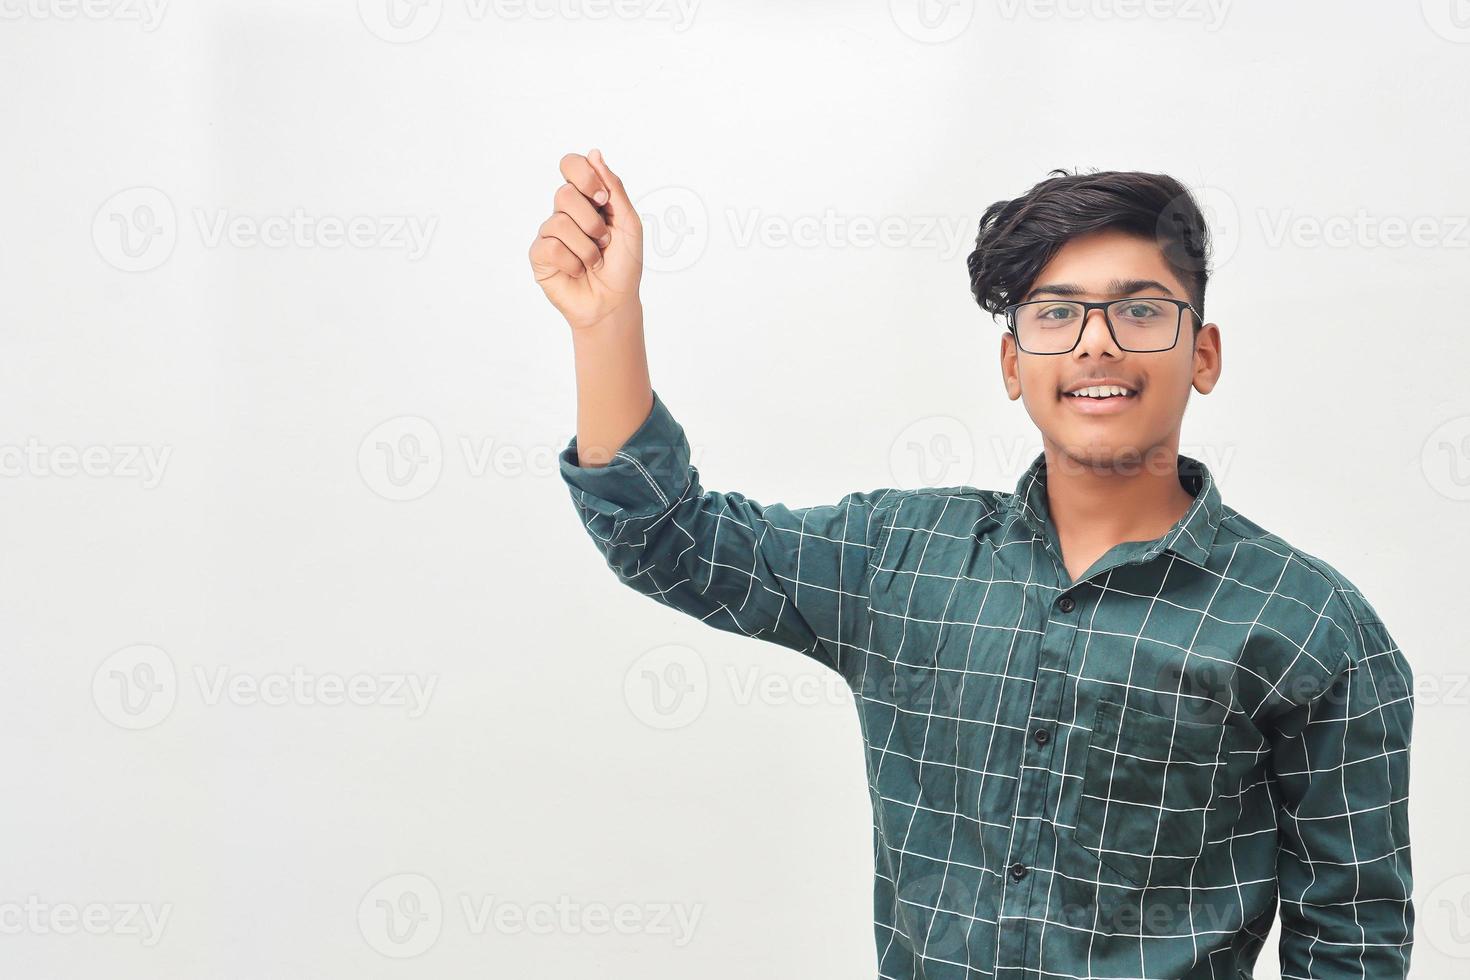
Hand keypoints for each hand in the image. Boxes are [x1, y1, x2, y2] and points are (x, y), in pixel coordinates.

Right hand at [528, 148, 643, 330]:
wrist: (615, 303)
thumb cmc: (624, 265)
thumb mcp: (629, 224)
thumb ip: (614, 189)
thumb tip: (595, 154)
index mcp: (586, 199)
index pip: (571, 165)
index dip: (584, 175)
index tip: (602, 198)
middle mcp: (565, 212)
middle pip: (564, 194)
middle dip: (592, 221)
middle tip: (604, 240)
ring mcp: (550, 233)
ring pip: (559, 222)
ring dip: (587, 248)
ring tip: (595, 262)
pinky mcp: (539, 256)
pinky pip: (550, 246)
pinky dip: (573, 262)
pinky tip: (578, 271)